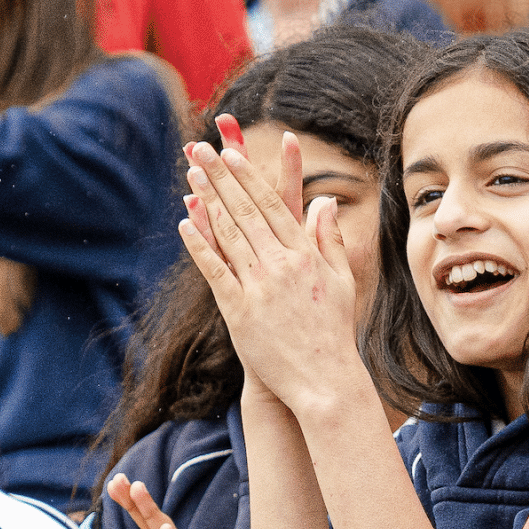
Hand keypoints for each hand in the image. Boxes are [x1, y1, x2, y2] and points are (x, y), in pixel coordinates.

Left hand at [177, 127, 360, 415]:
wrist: (324, 378)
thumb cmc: (335, 330)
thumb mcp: (342, 281)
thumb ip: (330, 239)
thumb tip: (325, 202)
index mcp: (307, 255)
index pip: (274, 206)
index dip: (250, 178)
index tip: (233, 154)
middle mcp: (282, 265)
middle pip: (246, 212)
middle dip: (222, 178)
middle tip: (202, 151)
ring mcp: (259, 287)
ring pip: (228, 234)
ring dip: (208, 201)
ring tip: (191, 176)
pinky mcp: (239, 310)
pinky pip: (215, 270)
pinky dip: (200, 244)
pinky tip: (186, 222)